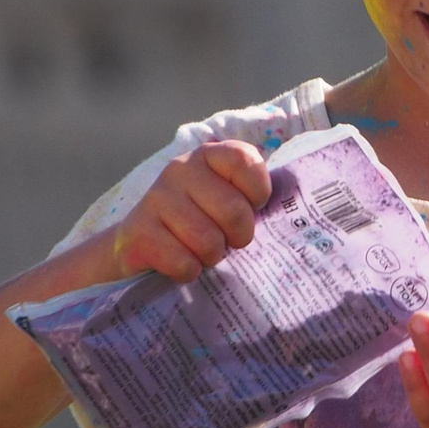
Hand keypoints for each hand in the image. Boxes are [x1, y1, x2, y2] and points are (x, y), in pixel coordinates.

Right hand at [108, 141, 270, 281]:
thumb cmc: (196, 223)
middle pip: (234, 211)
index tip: (250, 208)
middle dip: (238, 238)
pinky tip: (180, 263)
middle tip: (226, 241)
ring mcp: (156, 198)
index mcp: (208, 155)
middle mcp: (180, 169)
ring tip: (201, 252)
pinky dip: (189, 272)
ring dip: (211, 258)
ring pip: (209, 242)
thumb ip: (251, 197)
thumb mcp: (224, 200)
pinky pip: (184, 263)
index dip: (258, 193)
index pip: (246, 161)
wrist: (136, 243)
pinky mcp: (139, 232)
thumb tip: (292, 217)